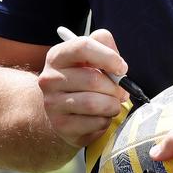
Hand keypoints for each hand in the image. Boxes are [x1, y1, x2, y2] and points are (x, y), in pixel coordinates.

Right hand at [37, 29, 128, 146]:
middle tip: (121, 92)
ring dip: (112, 105)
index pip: (83, 47)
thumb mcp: (90, 57)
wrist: (61, 111)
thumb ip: (105, 47)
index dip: (108, 56)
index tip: (122, 68)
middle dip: (115, 88)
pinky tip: (100, 117)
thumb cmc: (82, 80)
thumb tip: (119, 65)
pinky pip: (95, 123)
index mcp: (57, 56)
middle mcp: (50, 79)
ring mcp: (53, 104)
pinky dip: (105, 120)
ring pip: (94, 103)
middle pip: (93, 79)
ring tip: (112, 105)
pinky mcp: (61, 125)